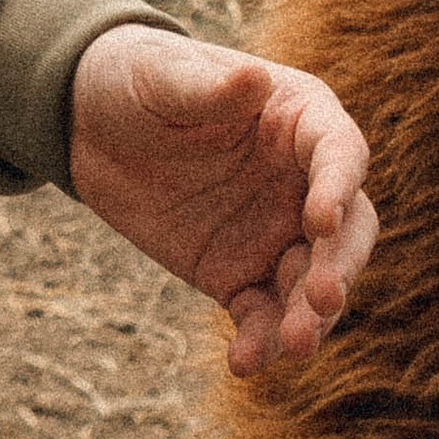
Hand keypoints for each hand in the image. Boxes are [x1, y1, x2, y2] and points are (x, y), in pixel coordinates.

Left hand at [69, 25, 376, 375]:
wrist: (91, 124)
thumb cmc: (136, 79)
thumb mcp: (162, 74)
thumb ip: (208, 87)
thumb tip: (255, 76)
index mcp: (299, 120)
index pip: (340, 153)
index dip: (338, 186)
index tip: (320, 219)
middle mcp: (302, 183)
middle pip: (347, 231)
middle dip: (340, 266)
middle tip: (322, 298)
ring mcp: (276, 234)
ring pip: (312, 284)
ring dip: (310, 317)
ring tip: (293, 347)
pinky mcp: (240, 275)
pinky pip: (263, 315)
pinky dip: (261, 341)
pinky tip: (243, 363)